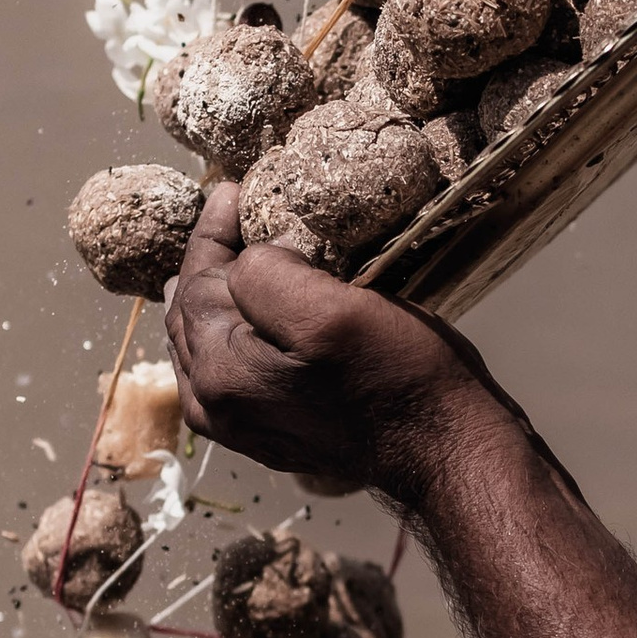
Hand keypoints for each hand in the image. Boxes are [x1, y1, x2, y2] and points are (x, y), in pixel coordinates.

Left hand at [165, 184, 488, 495]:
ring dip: (217, 298)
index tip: (234, 189)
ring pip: (206, 345)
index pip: (197, 283)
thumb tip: (250, 258)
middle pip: (193, 316)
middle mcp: (218, 407)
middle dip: (211, 263)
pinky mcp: (270, 433)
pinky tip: (244, 320)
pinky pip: (229, 373)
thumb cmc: (398, 375)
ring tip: (223, 262)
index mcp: (221, 373)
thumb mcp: (333, 312)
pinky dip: (231, 334)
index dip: (213, 232)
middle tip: (232, 217)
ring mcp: (241, 427)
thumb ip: (267, 276)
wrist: (443, 448)